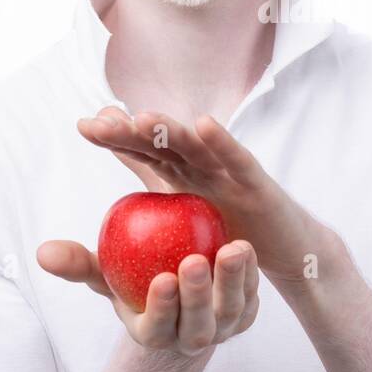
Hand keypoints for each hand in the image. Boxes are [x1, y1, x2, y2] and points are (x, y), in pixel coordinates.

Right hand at [36, 237, 259, 355]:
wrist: (177, 290)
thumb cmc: (133, 279)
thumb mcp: (107, 271)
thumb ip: (79, 264)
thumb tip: (43, 252)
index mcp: (153, 333)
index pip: (158, 326)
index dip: (162, 306)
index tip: (163, 279)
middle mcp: (189, 338)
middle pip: (197, 325)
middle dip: (198, 296)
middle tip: (196, 260)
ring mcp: (221, 329)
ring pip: (230, 312)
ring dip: (232, 282)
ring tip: (232, 248)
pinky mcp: (245, 315)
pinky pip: (251, 297)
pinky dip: (251, 275)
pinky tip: (246, 247)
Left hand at [75, 107, 338, 284]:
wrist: (287, 252)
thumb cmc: (234, 235)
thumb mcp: (186, 222)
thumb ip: (152, 196)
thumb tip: (112, 193)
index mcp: (182, 174)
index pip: (143, 152)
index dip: (115, 138)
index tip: (84, 126)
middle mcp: (202, 165)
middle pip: (161, 143)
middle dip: (131, 130)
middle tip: (99, 122)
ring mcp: (229, 170)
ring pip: (194, 146)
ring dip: (169, 129)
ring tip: (142, 119)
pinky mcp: (257, 182)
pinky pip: (237, 160)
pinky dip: (222, 141)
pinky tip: (204, 124)